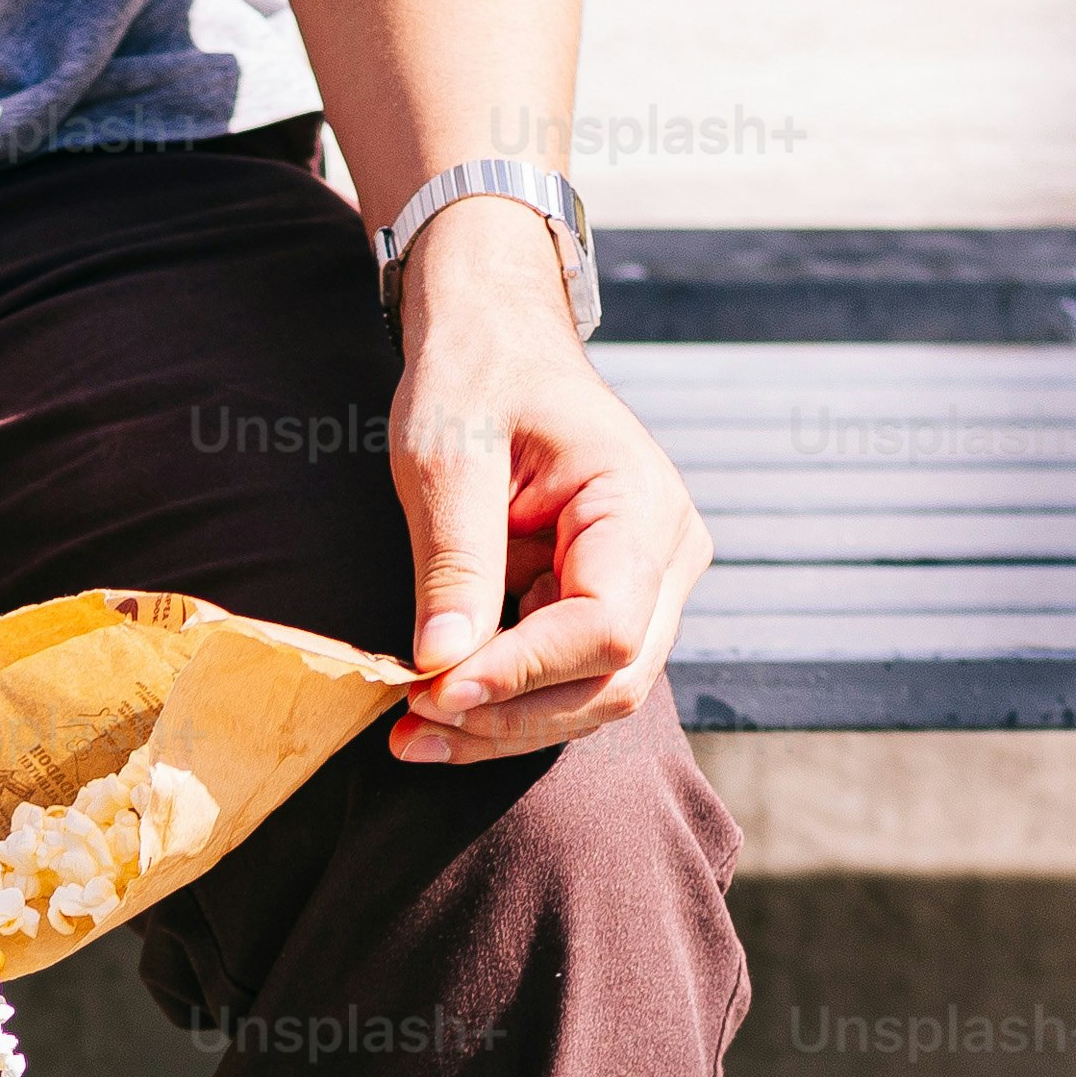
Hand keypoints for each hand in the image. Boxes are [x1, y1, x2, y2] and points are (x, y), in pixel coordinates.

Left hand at [381, 201, 710, 764]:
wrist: (493, 341)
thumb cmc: (474, 377)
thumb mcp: (445, 458)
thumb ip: (454, 560)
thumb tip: (440, 665)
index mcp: (638, 501)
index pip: (606, 625)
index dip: (523, 672)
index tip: (434, 689)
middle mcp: (665, 552)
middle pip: (610, 679)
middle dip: (509, 716)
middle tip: (410, 729)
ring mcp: (646, 585)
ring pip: (592, 695)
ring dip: (502, 727)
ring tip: (411, 734)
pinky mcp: (607, 605)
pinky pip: (567, 679)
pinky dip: (503, 706)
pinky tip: (434, 713)